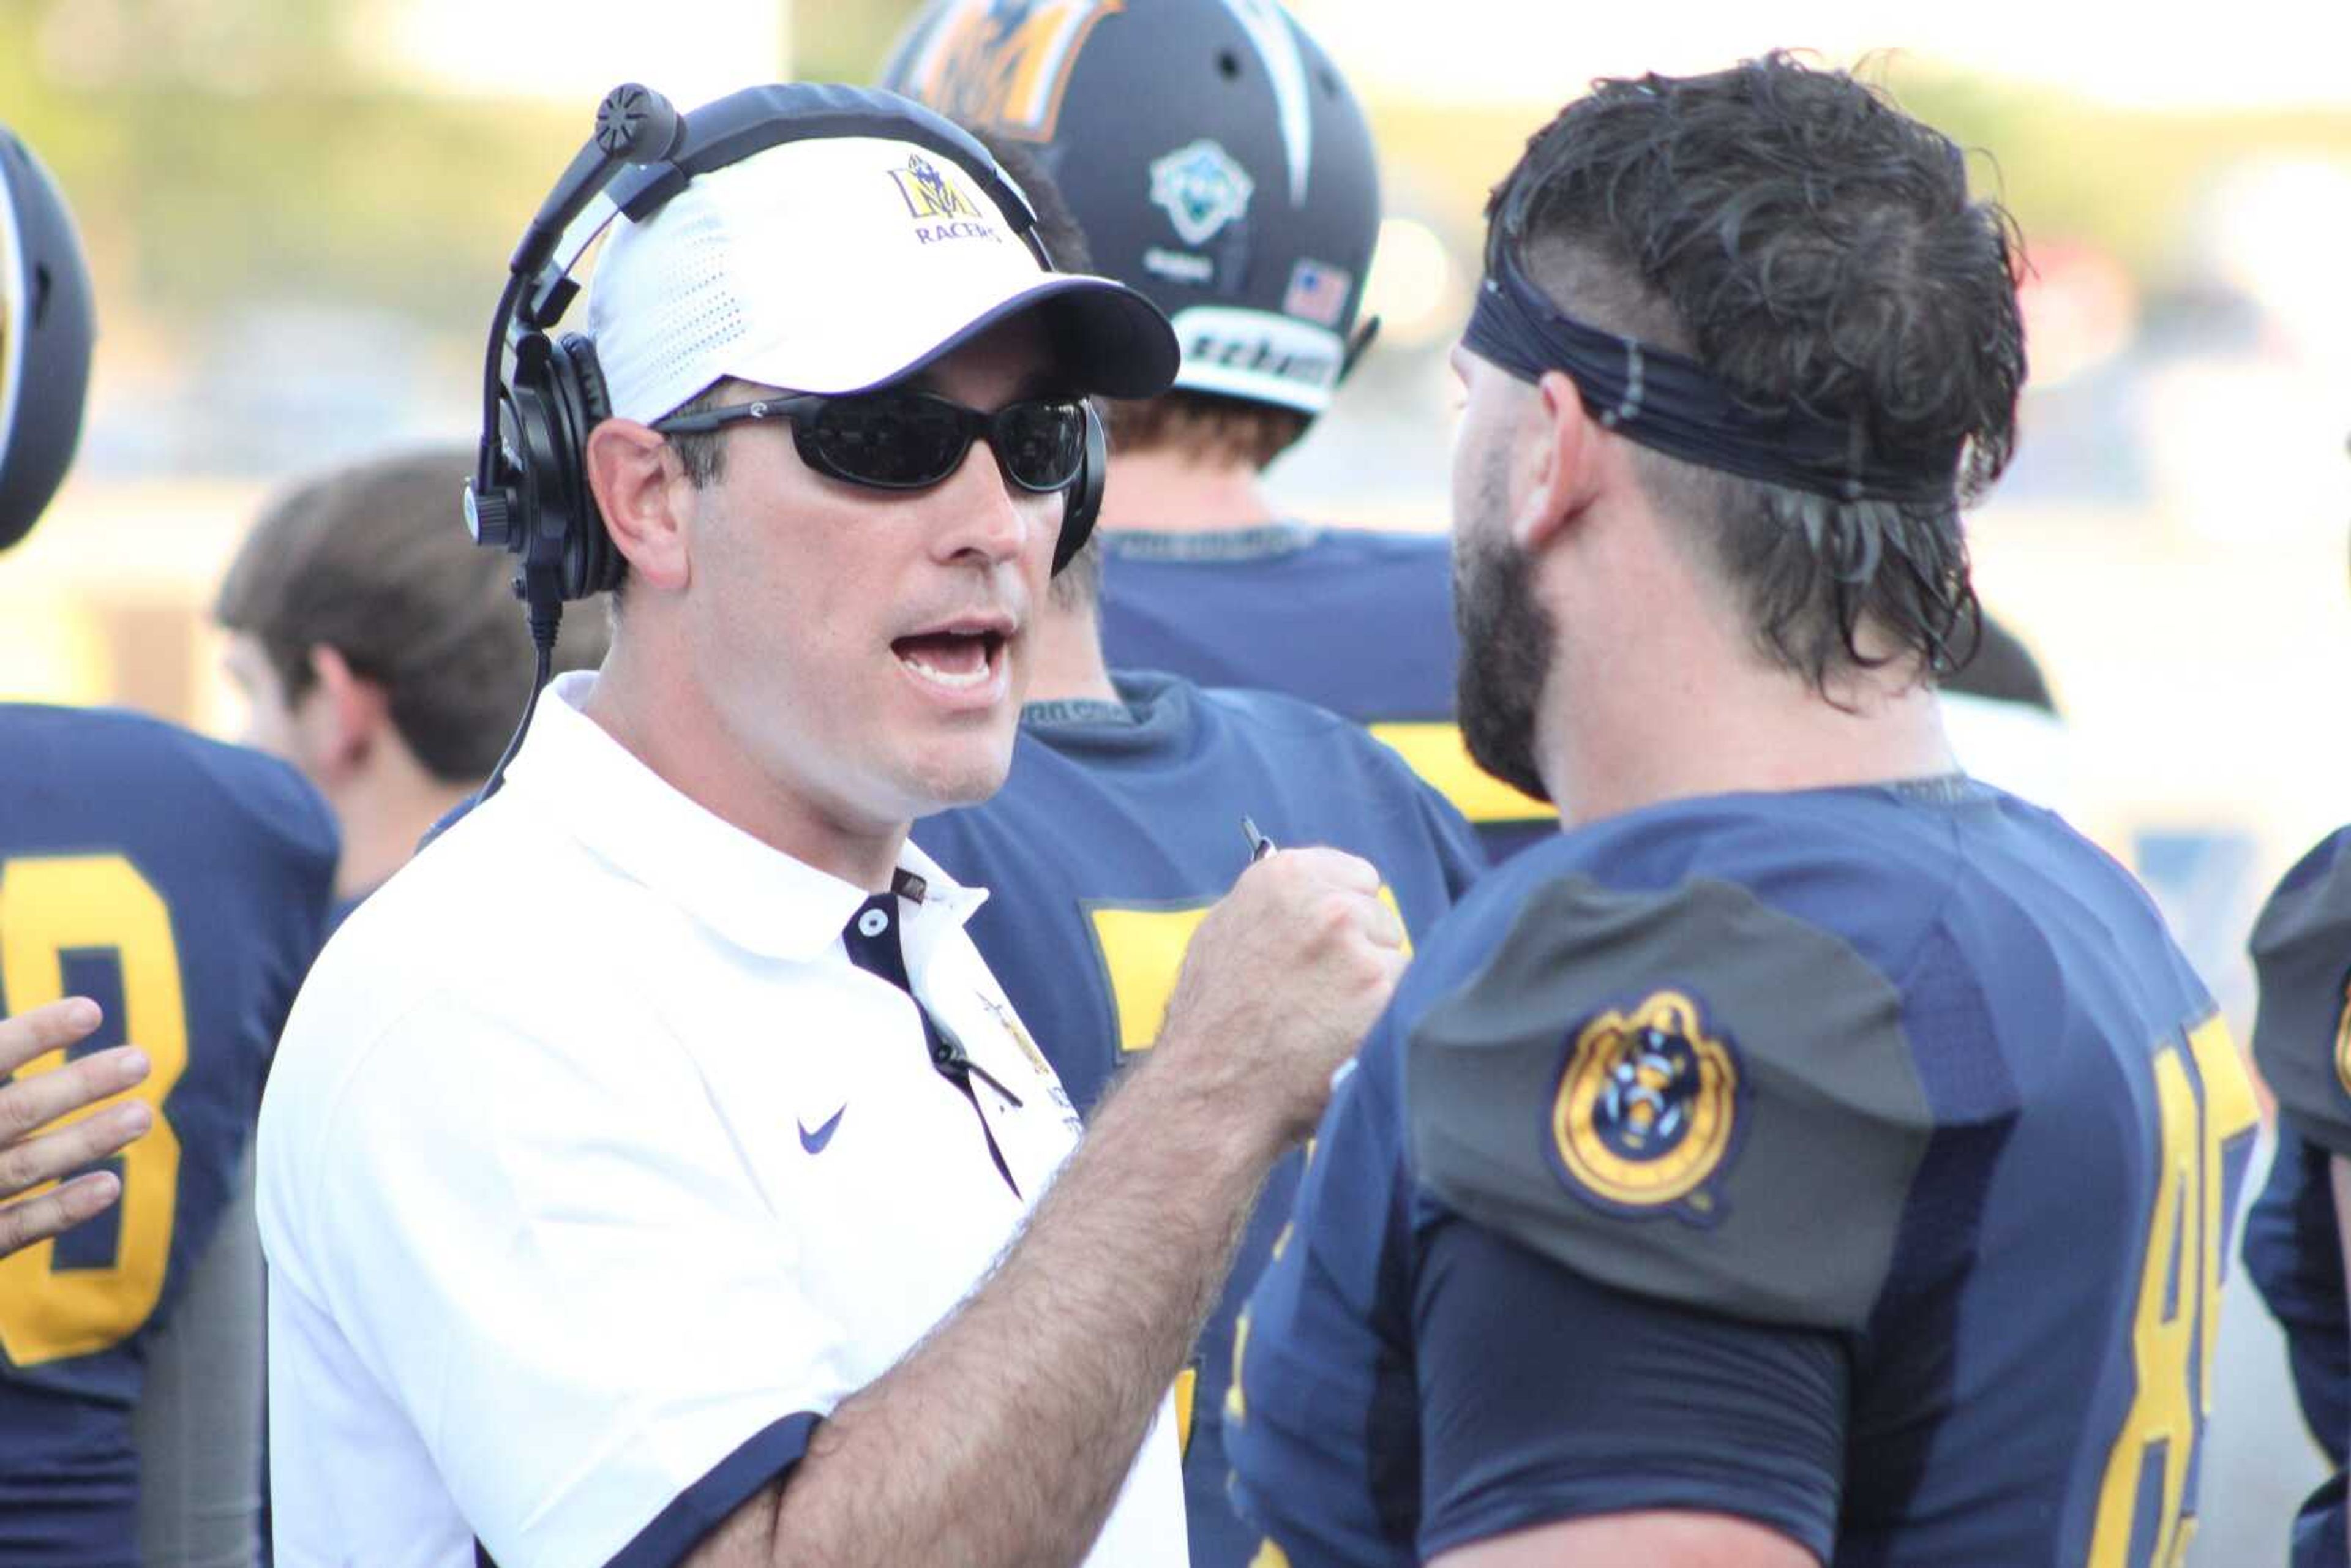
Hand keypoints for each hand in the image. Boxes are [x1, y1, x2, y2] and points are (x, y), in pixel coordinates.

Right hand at [0, 998, 151, 1258]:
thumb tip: (31, 1028)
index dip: (34, 1033)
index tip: (90, 1010)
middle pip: (15, 1111)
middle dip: (79, 1085)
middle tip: (142, 1059)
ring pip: (25, 1167)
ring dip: (87, 1141)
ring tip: (142, 1115)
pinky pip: (12, 1229)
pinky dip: (61, 1211)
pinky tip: (109, 1186)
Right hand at [1153, 847, 1407, 1143]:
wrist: (1213, 1089)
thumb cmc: (1212, 1018)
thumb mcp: (1224, 933)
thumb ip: (1276, 904)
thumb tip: (1315, 893)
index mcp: (1283, 877)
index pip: (1357, 877)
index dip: (1346, 914)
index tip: (1332, 942)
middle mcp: (1325, 905)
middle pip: (1380, 917)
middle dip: (1362, 949)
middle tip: (1323, 992)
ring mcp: (1358, 950)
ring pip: (1397, 958)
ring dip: (1377, 986)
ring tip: (1330, 1020)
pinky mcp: (1384, 995)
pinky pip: (1409, 997)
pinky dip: (1386, 1018)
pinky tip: (1348, 1038)